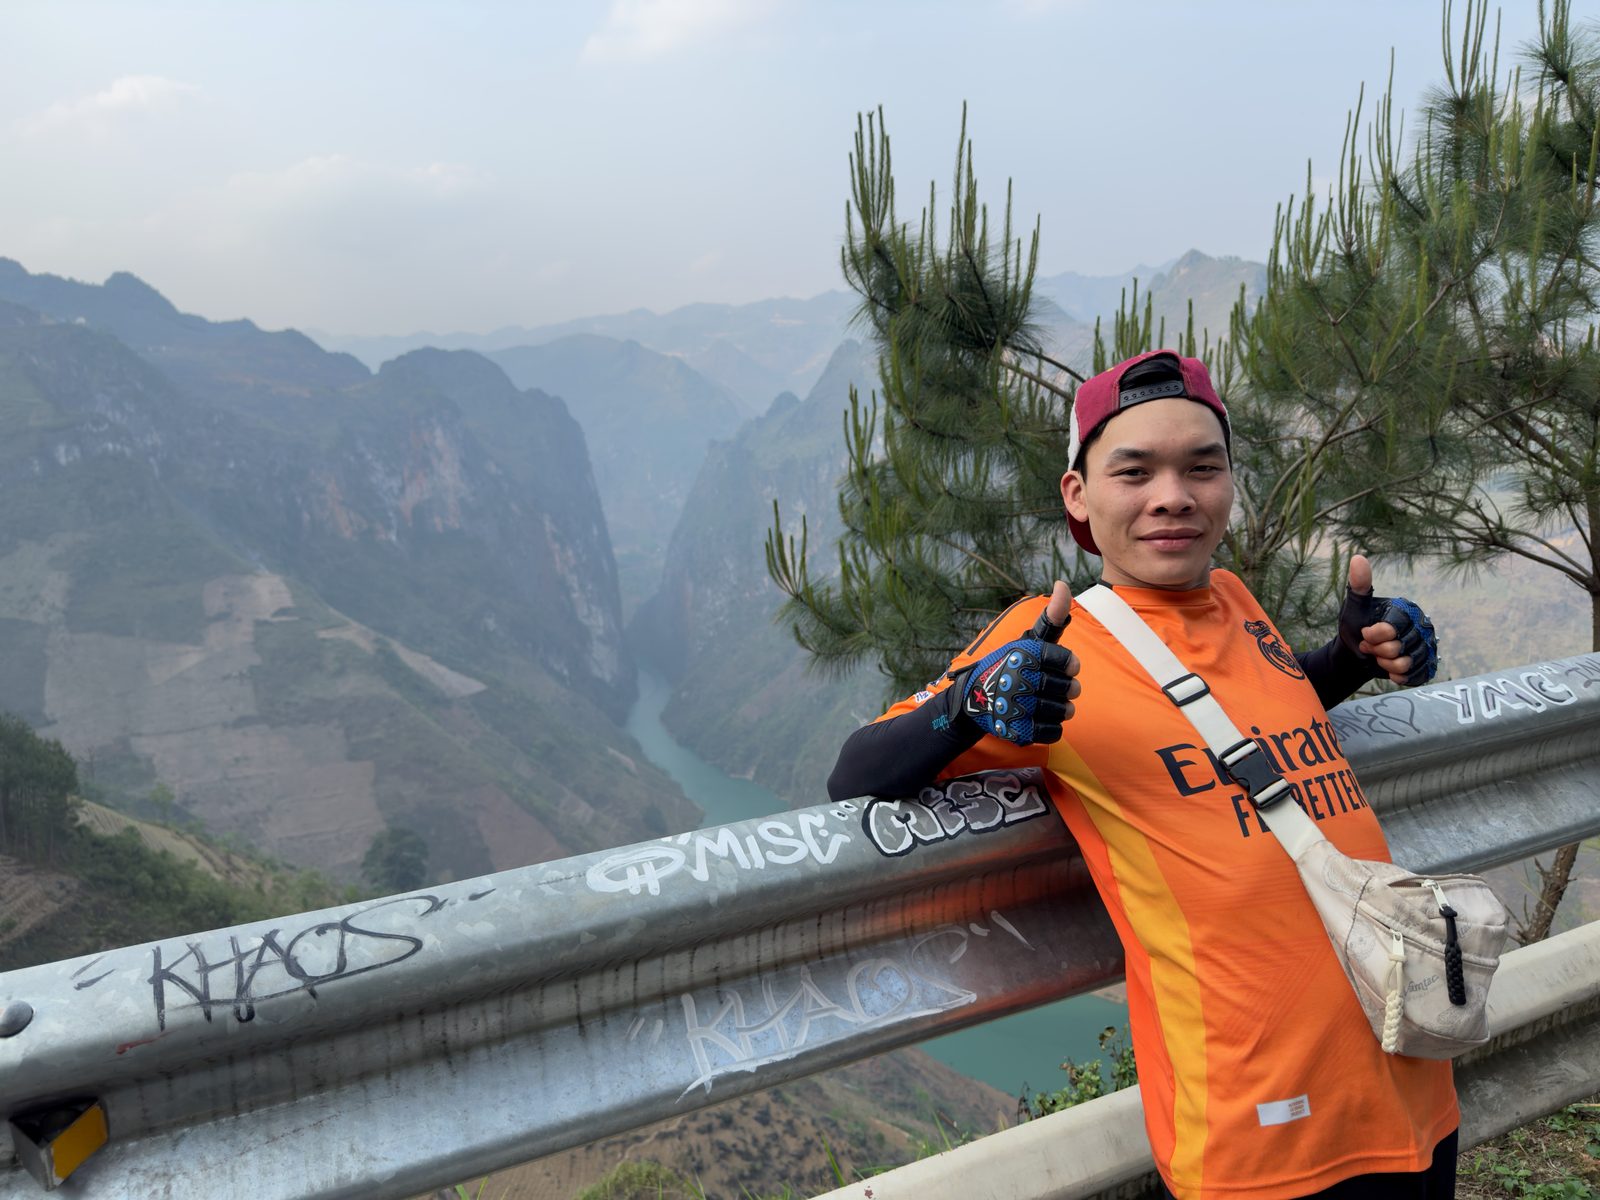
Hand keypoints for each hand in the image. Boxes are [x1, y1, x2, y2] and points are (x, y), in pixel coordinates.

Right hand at [958, 581, 1080, 744]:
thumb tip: (1063, 584)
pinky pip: (1052, 732)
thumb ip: (1051, 616)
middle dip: (1068, 689)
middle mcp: (1019, 679)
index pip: (1066, 660)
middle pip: (1068, 688)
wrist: (973, 699)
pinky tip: (1044, 718)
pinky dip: (1053, 727)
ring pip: (1063, 711)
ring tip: (1053, 703)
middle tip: (1059, 688)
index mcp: (1024, 654)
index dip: (1071, 665)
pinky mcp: (1016, 730)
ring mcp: (1017, 706)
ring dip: (1063, 709)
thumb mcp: (1028, 639)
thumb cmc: (1009, 665)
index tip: (1068, 667)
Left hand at [1338, 555, 1439, 686]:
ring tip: (1380, 657)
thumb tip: (1358, 558)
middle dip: (1376, 651)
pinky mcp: (1429, 665)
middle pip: (1397, 648)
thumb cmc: (1356, 626)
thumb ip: (1359, 585)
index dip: (1374, 636)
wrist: (1357, 654)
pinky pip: (1415, 676)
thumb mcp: (1354, 606)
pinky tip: (1390, 670)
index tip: (1365, 634)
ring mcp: (1429, 646)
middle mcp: (1423, 625)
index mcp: (1407, 609)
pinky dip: (1397, 677)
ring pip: (1405, 664)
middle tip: (1370, 647)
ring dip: (1385, 665)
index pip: (1391, 629)